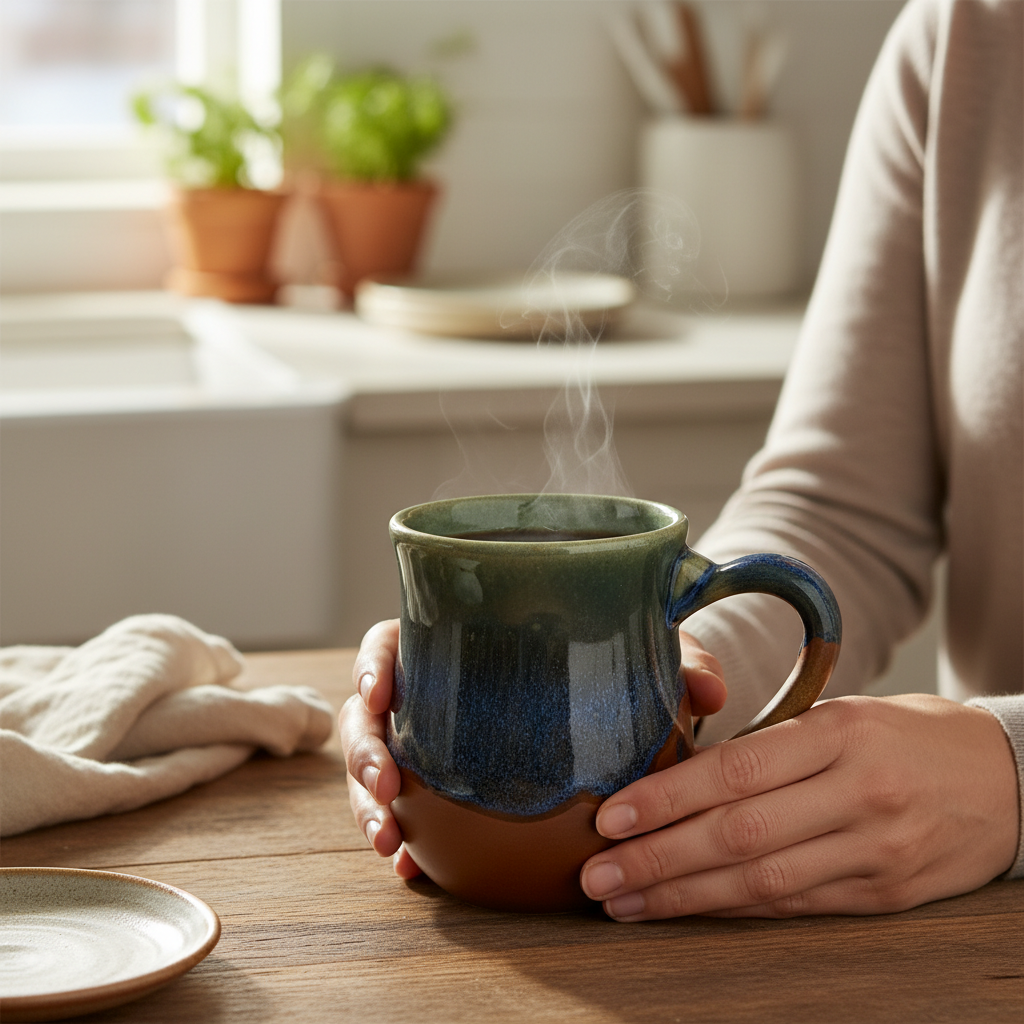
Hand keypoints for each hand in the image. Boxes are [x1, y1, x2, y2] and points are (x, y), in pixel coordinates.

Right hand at [339, 620, 728, 880]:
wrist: (613, 704)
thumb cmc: (609, 665)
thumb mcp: (640, 654)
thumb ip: (679, 661)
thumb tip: (710, 690)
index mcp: (457, 646)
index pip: (396, 642)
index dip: (375, 664)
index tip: (382, 689)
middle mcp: (434, 694)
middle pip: (371, 715)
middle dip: (364, 751)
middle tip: (383, 784)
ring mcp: (433, 744)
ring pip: (379, 768)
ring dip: (370, 806)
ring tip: (390, 844)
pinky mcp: (444, 789)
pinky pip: (411, 813)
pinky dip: (407, 843)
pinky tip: (413, 870)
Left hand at [579, 693, 1018, 919]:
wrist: (1005, 779)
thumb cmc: (905, 736)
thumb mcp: (842, 716)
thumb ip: (772, 746)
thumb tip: (684, 778)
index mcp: (839, 733)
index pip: (736, 770)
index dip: (667, 798)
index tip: (612, 816)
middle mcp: (857, 793)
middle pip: (739, 834)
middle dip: (658, 858)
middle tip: (597, 873)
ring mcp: (874, 850)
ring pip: (760, 881)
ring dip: (683, 896)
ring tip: (624, 901)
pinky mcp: (884, 895)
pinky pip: (794, 906)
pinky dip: (732, 909)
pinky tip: (687, 909)